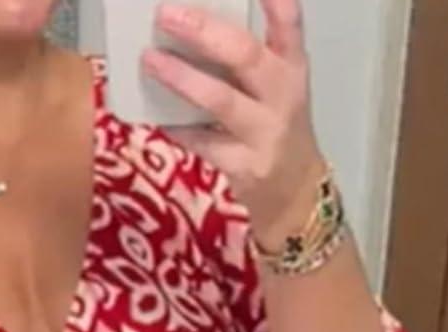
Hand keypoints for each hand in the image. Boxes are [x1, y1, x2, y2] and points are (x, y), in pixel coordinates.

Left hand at [144, 0, 323, 247]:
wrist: (297, 195)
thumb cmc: (276, 130)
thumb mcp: (276, 88)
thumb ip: (244, 60)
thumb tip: (188, 27)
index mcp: (291, 67)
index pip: (289, 22)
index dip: (273, 0)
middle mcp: (283, 95)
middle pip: (246, 55)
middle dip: (204, 32)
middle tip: (167, 14)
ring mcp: (265, 133)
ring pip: (221, 100)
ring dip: (183, 78)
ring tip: (150, 60)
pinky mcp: (246, 166)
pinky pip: (203, 142)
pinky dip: (177, 127)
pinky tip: (156, 115)